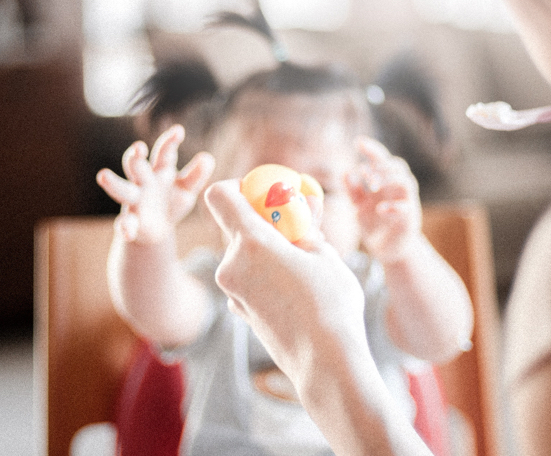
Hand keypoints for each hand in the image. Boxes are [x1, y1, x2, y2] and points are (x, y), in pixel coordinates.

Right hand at [96, 125, 215, 243]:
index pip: (163, 153)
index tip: (179, 131)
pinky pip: (125, 223)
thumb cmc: (172, 202)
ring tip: (103, 175)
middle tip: (138, 148)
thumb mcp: (187, 190)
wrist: (157, 230)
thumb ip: (196, 175)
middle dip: (135, 157)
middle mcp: (143, 182)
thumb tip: (207, 158)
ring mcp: (134, 201)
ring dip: (113, 183)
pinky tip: (127, 231)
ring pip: (122, 189)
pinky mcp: (131, 221)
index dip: (170, 142)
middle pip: (136, 166)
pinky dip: (125, 227)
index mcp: (159, 171)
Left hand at [204, 179, 369, 381]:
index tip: (264, 194)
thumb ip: (306, 226)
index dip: (238, 187)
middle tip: (296, 227)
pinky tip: (295, 288)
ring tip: (304, 262)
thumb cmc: (331, 305)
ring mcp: (232, 291)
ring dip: (267, 249)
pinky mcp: (239, 311)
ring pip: (243, 254)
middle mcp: (231, 265)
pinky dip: (265, 274)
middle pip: (235, 226)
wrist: (325, 363)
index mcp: (251, 243)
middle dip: (263, 221)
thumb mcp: (325, 254)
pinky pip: (247, 279)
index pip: (220, 196)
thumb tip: (303, 204)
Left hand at [346, 137, 422, 262]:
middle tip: (364, 172)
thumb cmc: (375, 224)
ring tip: (371, 185)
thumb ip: (353, 190)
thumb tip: (346, 172)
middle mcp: (399, 190)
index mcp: (386, 183)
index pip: (383, 160)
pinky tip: (379, 209)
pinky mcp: (410, 220)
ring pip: (407, 182)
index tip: (358, 142)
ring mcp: (407, 203)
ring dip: (389, 180)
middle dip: (381, 166)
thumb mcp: (359, 206)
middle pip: (398, 166)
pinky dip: (393, 207)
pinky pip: (406, 208)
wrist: (389, 250)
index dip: (373, 149)